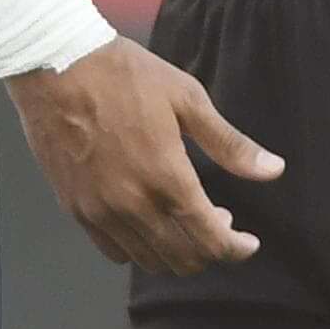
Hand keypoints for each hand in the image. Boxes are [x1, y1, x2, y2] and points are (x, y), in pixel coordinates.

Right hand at [5, 36, 284, 271]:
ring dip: (176, 252)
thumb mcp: (187, 99)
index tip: (248, 242)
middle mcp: (134, 206)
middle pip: (183, 260)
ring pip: (149, 262)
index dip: (237, 249)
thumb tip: (274, 171)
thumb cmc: (124, 75)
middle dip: (210, 250)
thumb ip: (230, 144)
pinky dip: (139, 248)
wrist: (55, 66)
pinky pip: (114, 252)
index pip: (212, 242)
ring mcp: (101, 212)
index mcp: (168, 179)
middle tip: (219, 222)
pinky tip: (147, 222)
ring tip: (184, 221)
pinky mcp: (75, 210)